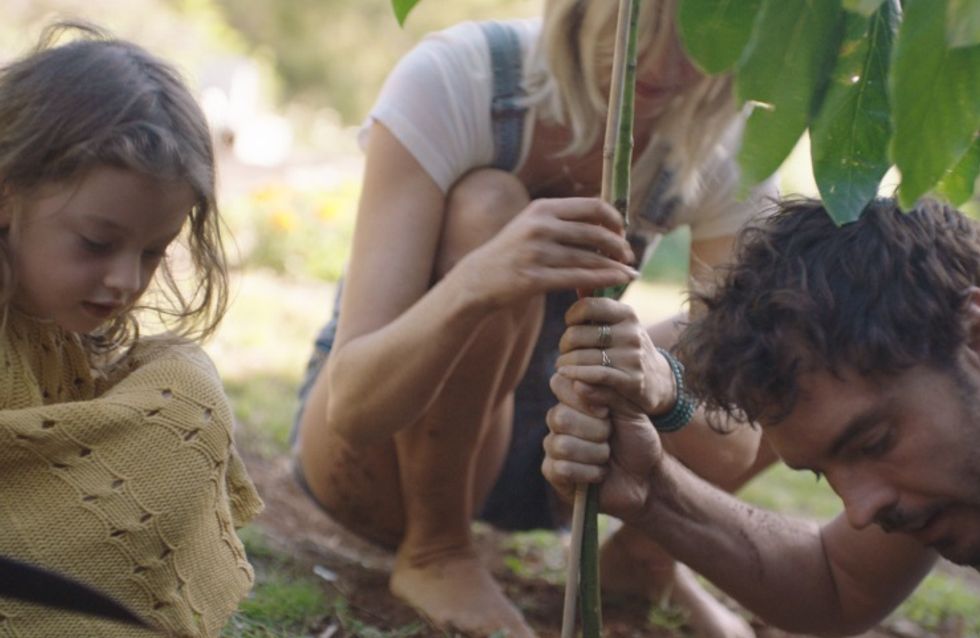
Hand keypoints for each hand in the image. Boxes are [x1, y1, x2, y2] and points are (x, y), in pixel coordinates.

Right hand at [456, 198, 637, 308]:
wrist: (477, 279)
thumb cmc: (511, 253)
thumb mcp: (531, 225)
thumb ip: (562, 220)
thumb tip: (604, 220)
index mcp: (543, 208)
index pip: (592, 207)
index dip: (614, 219)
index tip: (622, 231)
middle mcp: (540, 226)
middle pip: (595, 233)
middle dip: (618, 245)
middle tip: (628, 255)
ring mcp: (536, 253)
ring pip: (589, 258)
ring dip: (615, 266)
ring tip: (629, 272)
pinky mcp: (534, 278)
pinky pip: (578, 278)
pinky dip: (603, 280)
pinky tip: (618, 281)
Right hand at [542, 371, 662, 522]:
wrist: (647, 477)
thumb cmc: (637, 441)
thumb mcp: (630, 411)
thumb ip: (608, 392)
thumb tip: (580, 383)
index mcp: (575, 400)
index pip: (559, 384)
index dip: (583, 399)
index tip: (606, 411)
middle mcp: (559, 421)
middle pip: (559, 417)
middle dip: (595, 429)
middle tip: (610, 436)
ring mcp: (554, 447)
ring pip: (562, 445)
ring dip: (595, 453)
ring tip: (607, 456)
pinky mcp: (554, 473)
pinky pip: (562, 469)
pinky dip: (590, 472)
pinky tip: (600, 473)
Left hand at [555, 297, 674, 414]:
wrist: (657, 380)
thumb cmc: (626, 348)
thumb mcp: (618, 324)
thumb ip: (597, 306)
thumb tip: (579, 282)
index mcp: (627, 314)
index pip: (587, 306)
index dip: (571, 316)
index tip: (570, 325)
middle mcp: (631, 333)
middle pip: (578, 334)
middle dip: (564, 345)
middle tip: (564, 351)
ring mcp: (633, 357)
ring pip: (582, 357)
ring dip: (565, 363)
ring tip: (562, 366)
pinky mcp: (632, 380)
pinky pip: (595, 375)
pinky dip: (576, 375)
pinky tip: (566, 374)